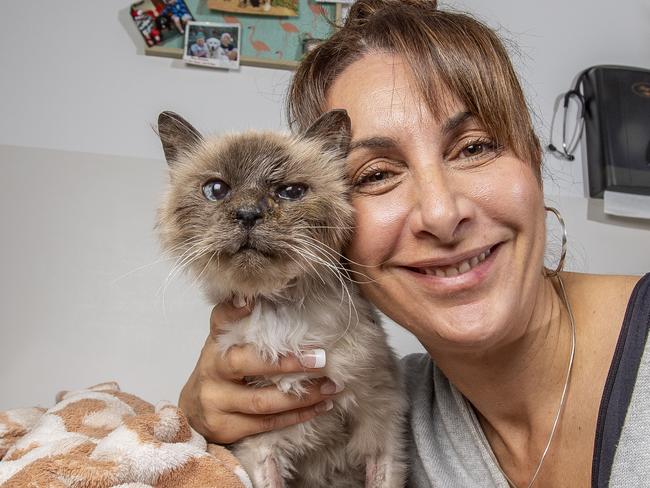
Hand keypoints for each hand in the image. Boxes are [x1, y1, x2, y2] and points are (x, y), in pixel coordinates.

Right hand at [179, 301, 336, 443]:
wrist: (194, 412)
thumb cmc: (223, 372)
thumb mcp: (228, 344)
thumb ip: (245, 324)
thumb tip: (262, 299)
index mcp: (215, 344)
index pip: (220, 321)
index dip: (233, 311)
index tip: (248, 301)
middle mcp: (211, 370)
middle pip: (244, 364)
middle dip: (287, 363)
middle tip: (322, 359)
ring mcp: (215, 402)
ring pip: (262, 402)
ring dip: (302, 396)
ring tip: (331, 387)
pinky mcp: (224, 428)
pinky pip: (266, 424)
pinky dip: (297, 415)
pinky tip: (321, 406)